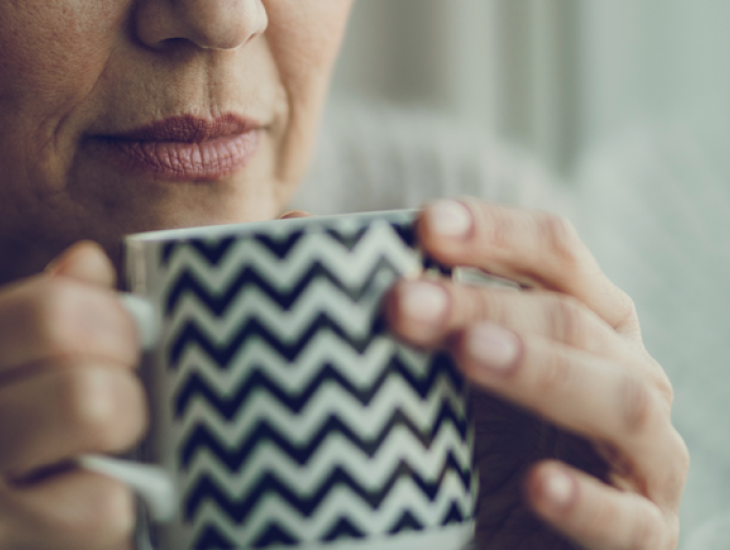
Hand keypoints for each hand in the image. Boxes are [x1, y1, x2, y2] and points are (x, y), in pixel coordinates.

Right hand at [0, 242, 145, 549]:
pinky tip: (84, 508)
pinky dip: (113, 510)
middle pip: (89, 392)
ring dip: (124, 453)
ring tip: (101, 459)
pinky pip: (100, 515)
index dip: (113, 322)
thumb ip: (25, 317)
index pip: (49, 314)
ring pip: (97, 457)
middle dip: (125, 392)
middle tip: (113, 406)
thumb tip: (90, 262)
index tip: (121, 340)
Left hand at [384, 199, 687, 549]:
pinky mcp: (645, 531)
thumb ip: (385, 304)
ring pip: (618, 399)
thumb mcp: (437, 369)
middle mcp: (625, 370)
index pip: (553, 252)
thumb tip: (293, 227)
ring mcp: (644, 454)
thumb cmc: (484, 439)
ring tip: (468, 355)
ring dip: (540, 370)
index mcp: (584, 319)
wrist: (526, 536)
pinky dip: (586, 500)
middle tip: (402, 303)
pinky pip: (627, 519)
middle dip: (486, 302)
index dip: (495, 231)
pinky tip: (536, 483)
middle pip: (569, 317)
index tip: (423, 224)